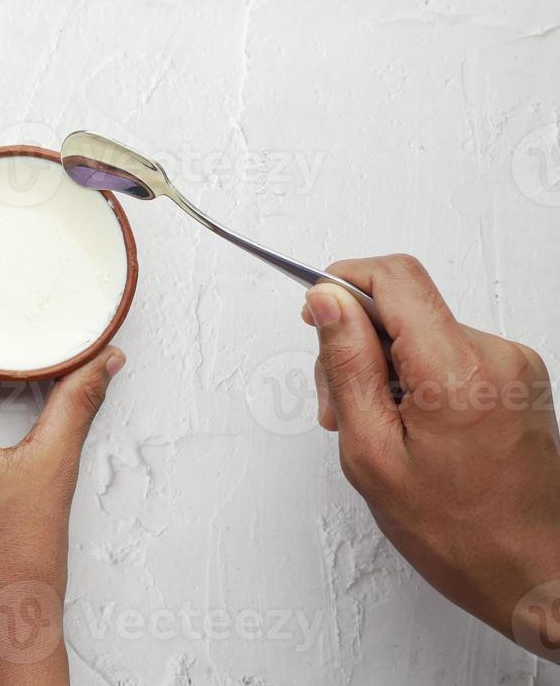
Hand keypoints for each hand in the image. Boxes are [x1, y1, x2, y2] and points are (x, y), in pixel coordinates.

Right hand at [302, 254, 559, 653]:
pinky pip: (448, 351)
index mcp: (456, 371)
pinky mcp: (518, 377)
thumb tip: (327, 302)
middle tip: (339, 405)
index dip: (343, 284)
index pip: (394, 277)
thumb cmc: (458, 532)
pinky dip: (417, 377)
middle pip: (403, 305)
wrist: (532, 572)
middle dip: (357, 343)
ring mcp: (513, 365)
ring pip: (422, 329)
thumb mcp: (371, 452)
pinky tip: (410, 426)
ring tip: (378, 427)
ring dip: (385, 366)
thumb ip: (346, 365)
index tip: (317, 315)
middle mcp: (496, 355)